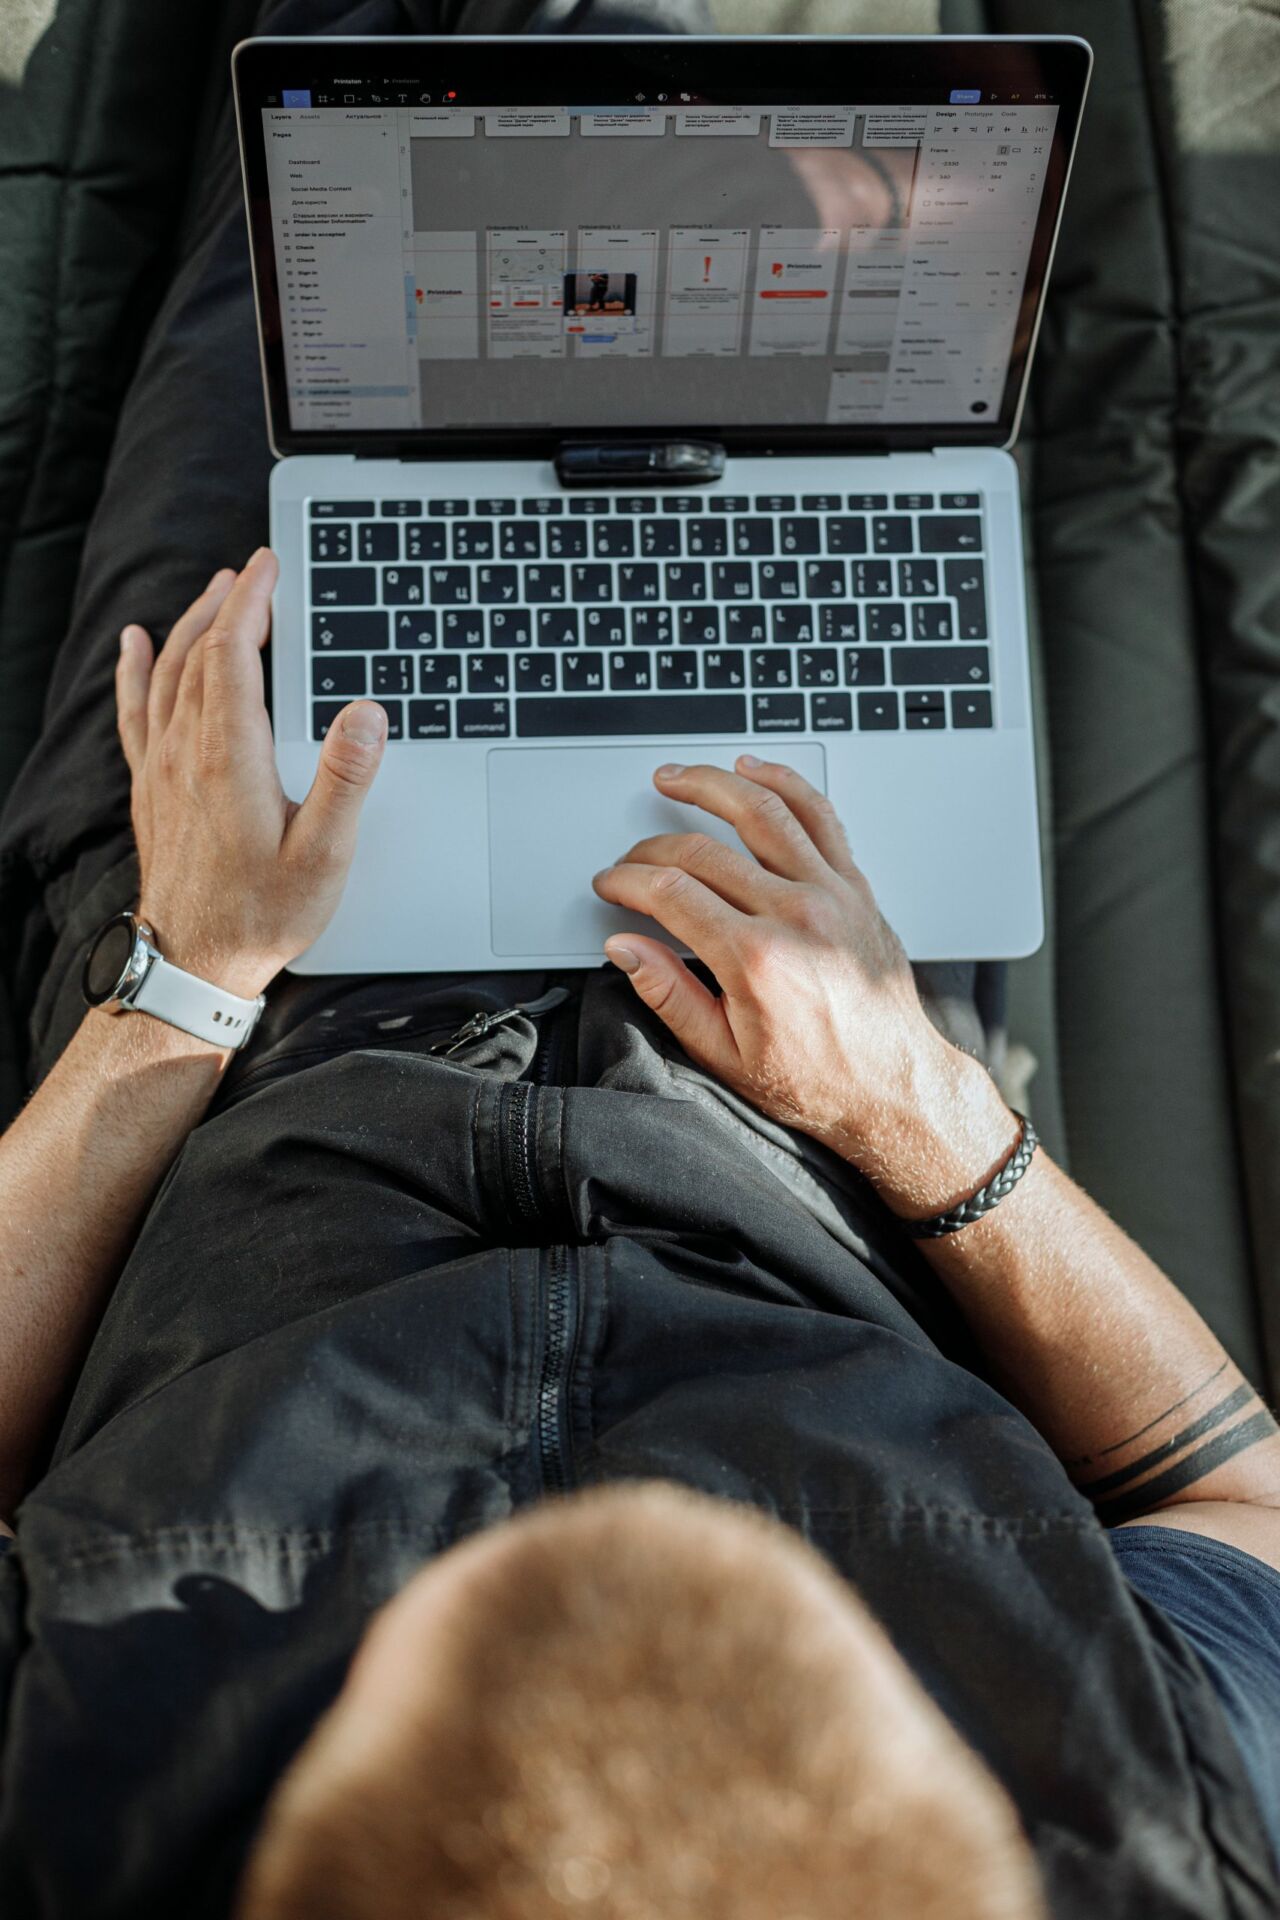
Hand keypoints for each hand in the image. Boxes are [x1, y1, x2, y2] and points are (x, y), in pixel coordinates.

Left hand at [115, 549, 386, 997]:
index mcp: (230, 760)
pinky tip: (137, 644)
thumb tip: (366, 713)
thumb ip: (347, 780)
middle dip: (229, 603)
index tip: (269, 567)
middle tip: (256, 572)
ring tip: (216, 592)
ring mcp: (161, 769)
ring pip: (169, 674)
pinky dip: (137, 669)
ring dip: (192, 625)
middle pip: (200, 654)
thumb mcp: (324, 856)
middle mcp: (186, 754)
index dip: (252, 603)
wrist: (195, 964)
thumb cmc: (263, 916)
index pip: (234, 655)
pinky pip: (136, 710)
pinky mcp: (151, 788)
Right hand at [592, 757, 1014, 1204]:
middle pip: (704, 851)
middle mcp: (796, 915)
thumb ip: (668, 993)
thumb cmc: (816, 1080)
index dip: (627, 881)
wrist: (892, 1087)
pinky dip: (786, 783)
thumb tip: (625, 947)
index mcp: (755, 959)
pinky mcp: (855, 888)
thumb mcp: (724, 1053)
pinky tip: (755, 769)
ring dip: (712, 784)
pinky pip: (820, 817)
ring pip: (763, 811)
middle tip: (630, 859)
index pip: (671, 892)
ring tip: (676, 777)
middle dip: (652, 847)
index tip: (610, 884)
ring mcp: (831, 893)